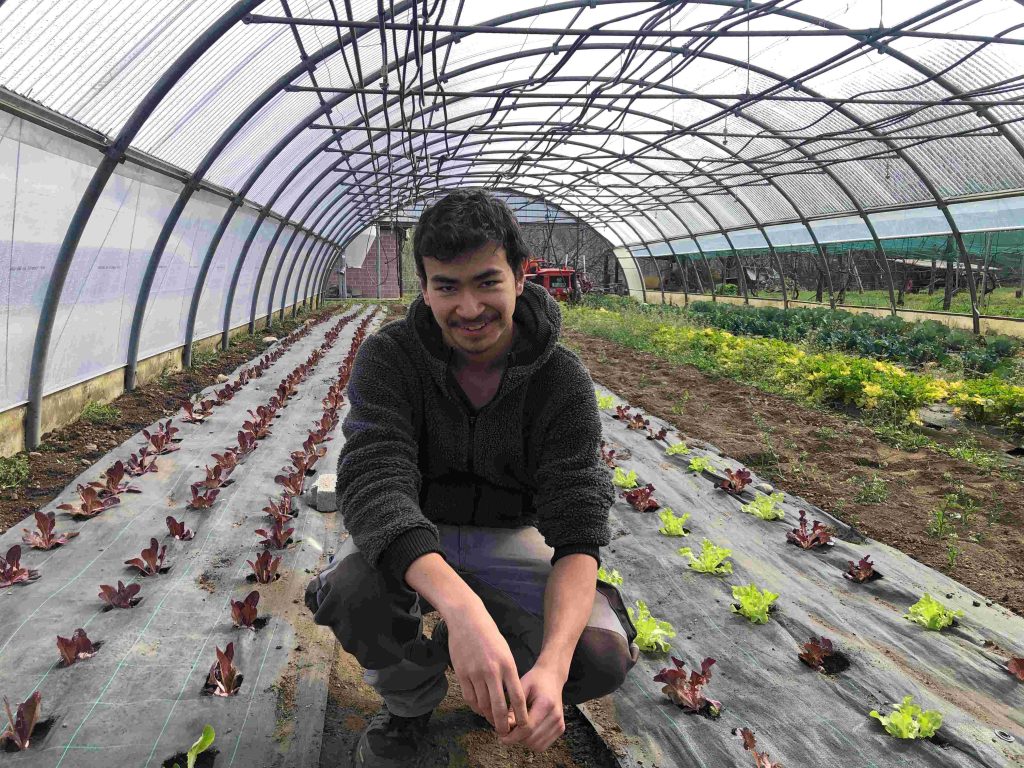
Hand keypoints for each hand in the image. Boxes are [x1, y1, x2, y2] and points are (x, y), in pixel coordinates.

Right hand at [446, 602, 528, 736]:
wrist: (467, 620)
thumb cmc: (489, 636)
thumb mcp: (505, 652)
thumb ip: (508, 674)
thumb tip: (511, 697)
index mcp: (507, 665)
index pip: (517, 697)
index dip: (521, 715)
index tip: (524, 726)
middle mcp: (492, 671)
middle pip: (499, 706)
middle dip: (503, 724)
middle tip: (505, 733)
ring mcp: (475, 673)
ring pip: (483, 704)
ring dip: (488, 715)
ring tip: (492, 721)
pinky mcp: (462, 673)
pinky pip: (469, 698)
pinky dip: (475, 707)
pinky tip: (480, 709)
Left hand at [498, 661, 566, 752]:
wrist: (552, 677)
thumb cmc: (534, 680)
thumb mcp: (521, 688)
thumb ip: (513, 708)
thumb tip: (504, 727)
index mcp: (546, 704)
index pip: (527, 728)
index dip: (512, 735)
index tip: (500, 735)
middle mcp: (555, 716)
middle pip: (532, 739)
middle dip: (516, 738)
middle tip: (507, 731)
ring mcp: (559, 723)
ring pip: (537, 746)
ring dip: (524, 742)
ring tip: (517, 730)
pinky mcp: (560, 728)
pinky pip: (543, 745)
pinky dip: (532, 742)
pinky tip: (526, 731)